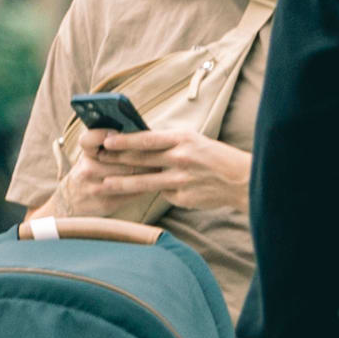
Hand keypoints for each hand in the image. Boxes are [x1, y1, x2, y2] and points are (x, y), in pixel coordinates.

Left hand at [91, 126, 246, 211]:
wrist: (240, 180)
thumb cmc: (214, 156)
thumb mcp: (193, 140)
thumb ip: (168, 142)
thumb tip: (141, 142)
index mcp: (182, 139)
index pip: (148, 139)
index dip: (125, 141)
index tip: (107, 141)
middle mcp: (180, 159)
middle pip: (142, 161)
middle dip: (117, 160)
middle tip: (98, 159)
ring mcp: (181, 180)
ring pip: (145, 183)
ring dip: (122, 184)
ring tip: (104, 184)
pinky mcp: (183, 198)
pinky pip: (164, 194)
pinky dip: (159, 191)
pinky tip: (159, 190)